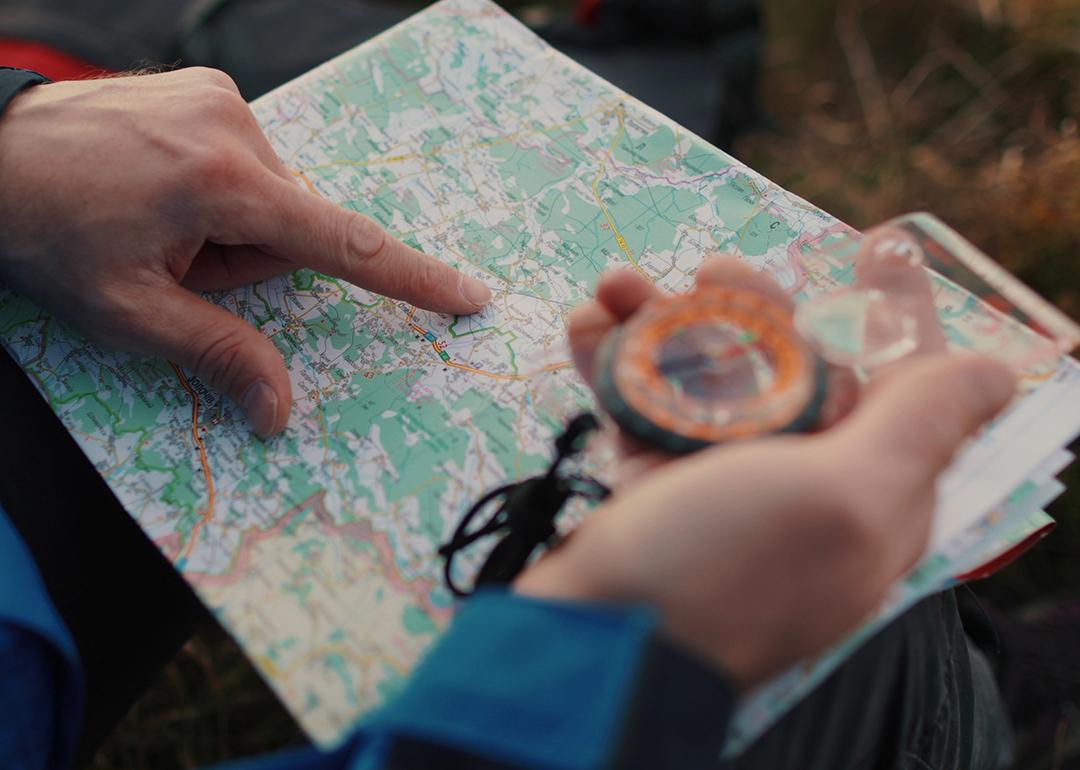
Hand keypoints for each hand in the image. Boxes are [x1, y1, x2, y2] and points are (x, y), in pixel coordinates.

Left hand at [0, 68, 491, 434]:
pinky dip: (221, 186)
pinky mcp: (206, 86)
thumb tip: (279, 415)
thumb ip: (218, 356)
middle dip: (250, 258)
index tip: (467, 294)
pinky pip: (246, 157)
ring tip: (159, 221)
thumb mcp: (128, 313)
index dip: (412, 277)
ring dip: (234, 223)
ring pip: (270, 192)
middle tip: (176, 262)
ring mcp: (220, 97)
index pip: (343, 243)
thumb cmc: (44, 232)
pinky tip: (163, 186)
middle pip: (293, 225)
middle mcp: (234, 128)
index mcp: (222, 185)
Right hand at [517, 256, 1013, 689]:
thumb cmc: (722, 572)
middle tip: (713, 271)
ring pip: (709, 374)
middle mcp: (803, 485)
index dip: (899, 314)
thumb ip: (920, 428)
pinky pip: (642, 402)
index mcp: (870, 492)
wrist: (589, 644)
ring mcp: (722, 483)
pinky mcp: (653, 482)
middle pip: (796, 366)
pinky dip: (614, 359)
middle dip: (755, 305)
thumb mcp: (842, 500)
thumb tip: (995, 374)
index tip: (879, 248)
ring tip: (617, 287)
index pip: (907, 388)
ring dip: (663, 319)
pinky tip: (585, 325)